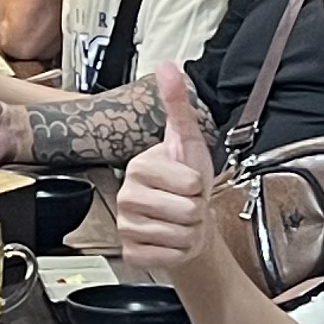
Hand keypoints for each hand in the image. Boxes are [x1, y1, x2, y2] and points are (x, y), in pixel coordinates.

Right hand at [112, 68, 228, 281]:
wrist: (187, 223)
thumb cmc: (188, 183)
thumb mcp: (188, 140)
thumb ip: (178, 104)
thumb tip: (168, 68)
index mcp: (139, 167)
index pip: (188, 182)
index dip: (198, 184)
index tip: (188, 181)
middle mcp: (126, 196)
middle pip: (185, 210)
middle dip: (195, 210)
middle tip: (185, 204)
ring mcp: (126, 226)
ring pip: (177, 235)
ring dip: (188, 232)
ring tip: (180, 221)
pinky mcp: (131, 253)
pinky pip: (166, 256)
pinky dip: (177, 252)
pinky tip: (170, 240)